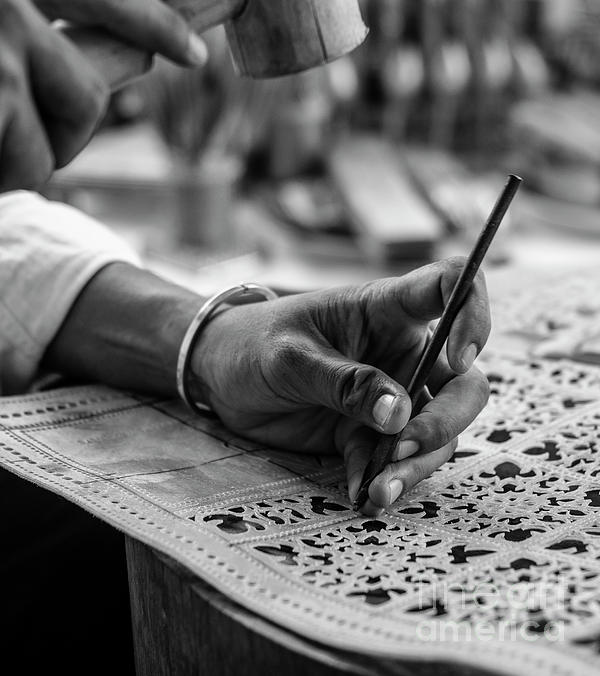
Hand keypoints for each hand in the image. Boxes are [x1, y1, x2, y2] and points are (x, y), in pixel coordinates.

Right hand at [0, 0, 206, 189]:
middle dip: (68, 136)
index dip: (158, 25)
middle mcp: (6, 4)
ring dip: (21, 162)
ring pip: (54, 142)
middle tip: (28, 149)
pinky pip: (19, 167)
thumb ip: (20, 26)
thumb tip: (77, 70)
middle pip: (90, 93)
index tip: (196, 52)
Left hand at [192, 258, 490, 514]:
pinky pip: (400, 460)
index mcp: (386, 308)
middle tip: (402, 449)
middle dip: (445, 421)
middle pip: (463, 383)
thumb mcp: (290, 359)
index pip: (449, 286)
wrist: (222, 376)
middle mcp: (402, 351)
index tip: (461, 357)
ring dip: (415, 464)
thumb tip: (399, 413)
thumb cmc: (254, 344)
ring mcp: (394, 395)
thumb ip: (344, 382)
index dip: (473, 313)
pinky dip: (387, 480)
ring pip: (438, 432)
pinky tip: (362, 494)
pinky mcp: (374, 433)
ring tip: (377, 492)